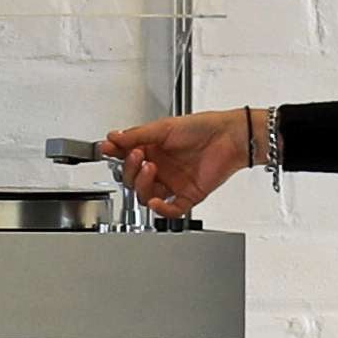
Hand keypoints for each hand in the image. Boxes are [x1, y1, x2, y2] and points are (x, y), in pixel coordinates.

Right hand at [98, 107, 257, 218]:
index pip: (127, 157)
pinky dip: (161, 209)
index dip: (116, 155)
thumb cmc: (204, 127)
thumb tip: (114, 137)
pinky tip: (156, 202)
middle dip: (131, 169)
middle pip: (133, 180)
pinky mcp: (188, 195)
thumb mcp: (164, 127)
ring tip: (150, 169)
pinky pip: (171, 209)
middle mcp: (162, 167)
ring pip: (147, 196)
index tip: (107, 150)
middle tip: (137, 156)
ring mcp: (173, 183)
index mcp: (154, 149)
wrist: (231, 137)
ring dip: (143, 186)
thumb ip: (137, 135)